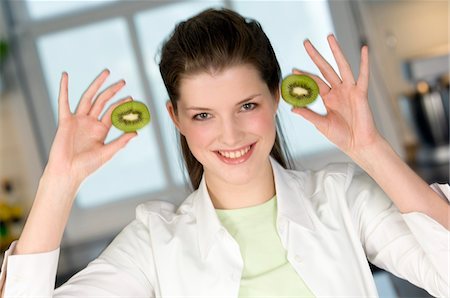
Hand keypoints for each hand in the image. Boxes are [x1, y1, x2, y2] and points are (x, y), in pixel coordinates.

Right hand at [44, 70, 135, 183]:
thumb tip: (136, 132)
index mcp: (101, 129)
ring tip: (106, 73)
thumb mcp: (107, 153)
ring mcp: (78, 120)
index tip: (131, 99)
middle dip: (113, 90)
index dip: (122, 105)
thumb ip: (121, 142)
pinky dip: (64, 88)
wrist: (68, 172)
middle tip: (123, 81)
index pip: (113, 112)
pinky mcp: (65, 121)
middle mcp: (90, 122)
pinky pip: (64, 102)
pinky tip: (65, 76)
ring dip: (96, 85)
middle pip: (103, 101)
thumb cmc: (87, 166)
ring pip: (88, 98)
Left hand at [291, 34, 381, 156]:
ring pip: (341, 67)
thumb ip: (308, 114)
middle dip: (315, 56)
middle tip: (306, 42)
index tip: (293, 69)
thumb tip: (292, 108)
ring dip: (336, 52)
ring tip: (329, 37)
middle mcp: (338, 91)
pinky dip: (364, 63)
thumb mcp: (321, 124)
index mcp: (328, 98)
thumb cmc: (341, 136)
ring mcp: (350, 90)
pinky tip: (364, 49)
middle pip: (325, 69)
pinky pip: (363, 76)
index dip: (304, 76)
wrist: (358, 145)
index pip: (314, 82)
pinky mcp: (361, 94)